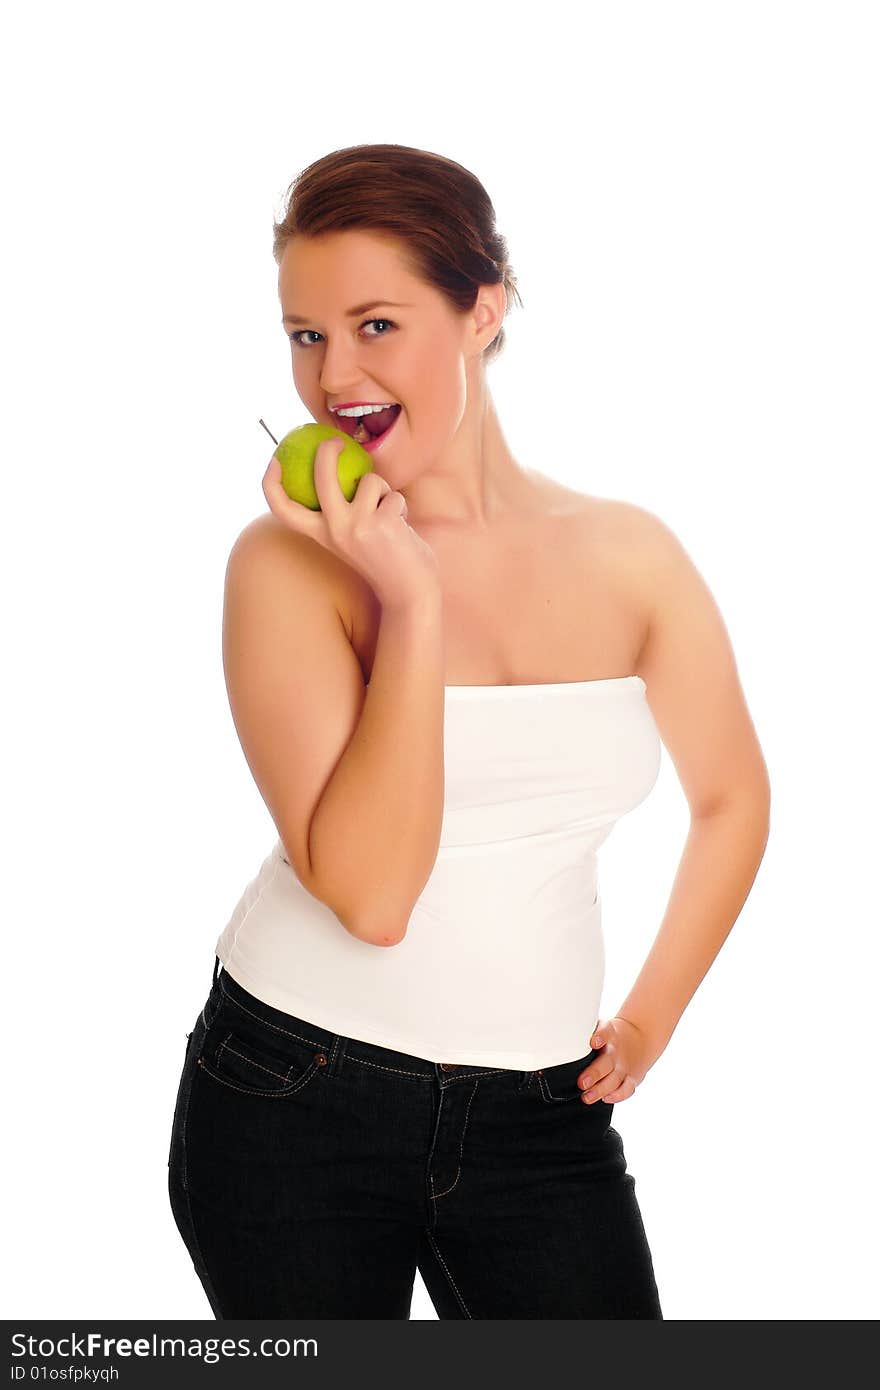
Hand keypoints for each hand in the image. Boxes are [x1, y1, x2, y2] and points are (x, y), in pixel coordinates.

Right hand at [262, 438, 440, 612]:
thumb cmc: (383, 561)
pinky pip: (393, 494)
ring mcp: (357, 525)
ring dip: (384, 491)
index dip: (271, 482)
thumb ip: (342, 514)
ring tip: (389, 515)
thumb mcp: (353, 539)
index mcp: (320, 535)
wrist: (409, 594)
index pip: (283, 508)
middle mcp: (333, 530)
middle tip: (337, 441)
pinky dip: (401, 506)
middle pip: (321, 477)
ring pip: (369, 480)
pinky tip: (402, 528)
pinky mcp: (381, 522)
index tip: (275, 460)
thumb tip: (335, 473)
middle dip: (327, 450)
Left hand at [576, 1017, 654, 1104]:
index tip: (593, 1042)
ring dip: (601, 1089)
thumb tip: (556, 1037)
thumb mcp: (600, 1026)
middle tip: (581, 1083)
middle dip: (594, 1074)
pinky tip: (606, 1098)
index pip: (605, 1032)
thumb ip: (583, 1032)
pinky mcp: (632, 1077)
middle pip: (606, 1062)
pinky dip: (617, 1095)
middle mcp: (616, 1050)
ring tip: (586, 1097)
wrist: (639, 1037)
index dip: (600, 1036)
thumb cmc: (609, 1035)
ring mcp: (625, 1065)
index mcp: (609, 1033)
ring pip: (614, 1079)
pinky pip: (627, 1089)